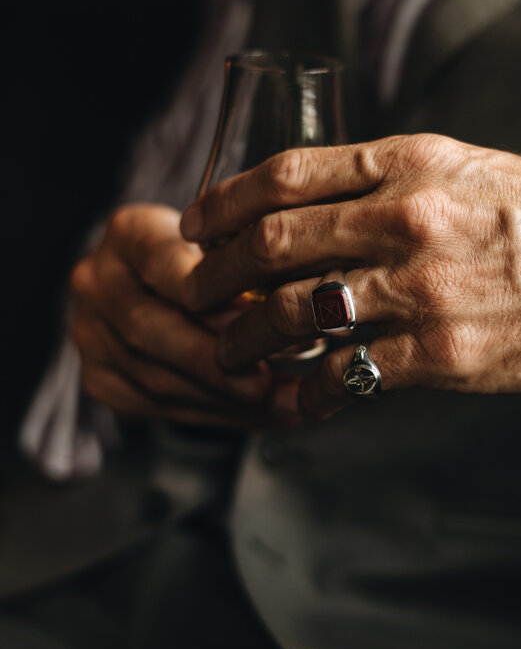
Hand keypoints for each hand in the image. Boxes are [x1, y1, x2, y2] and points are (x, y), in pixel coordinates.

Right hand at [69, 203, 284, 429]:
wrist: (156, 282)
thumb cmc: (206, 258)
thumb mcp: (225, 243)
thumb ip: (249, 269)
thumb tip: (301, 306)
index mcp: (130, 234)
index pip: (163, 262)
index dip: (209, 296)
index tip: (257, 319)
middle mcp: (98, 281)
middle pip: (148, 328)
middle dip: (211, 360)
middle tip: (262, 383)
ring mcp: (92, 333)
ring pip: (154, 377)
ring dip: (223, 398)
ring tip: (280, 406)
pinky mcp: (100, 379)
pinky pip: (159, 407)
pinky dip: (218, 414)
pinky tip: (260, 415)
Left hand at [180, 134, 520, 419]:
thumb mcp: (468, 163)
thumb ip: (392, 179)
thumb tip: (322, 201)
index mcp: (409, 161)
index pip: (284, 174)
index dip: (224, 202)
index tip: (197, 224)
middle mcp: (405, 218)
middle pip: (272, 244)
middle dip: (214, 273)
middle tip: (194, 292)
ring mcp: (419, 290)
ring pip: (294, 315)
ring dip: (246, 338)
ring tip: (230, 352)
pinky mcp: (440, 356)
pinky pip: (346, 376)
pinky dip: (309, 390)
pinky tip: (297, 398)